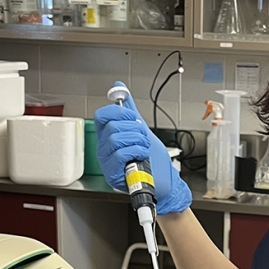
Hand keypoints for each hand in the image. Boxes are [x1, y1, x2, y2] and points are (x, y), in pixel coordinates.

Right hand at [94, 82, 191, 214]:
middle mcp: (104, 149)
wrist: (166, 182)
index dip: (119, 112)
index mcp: (108, 137)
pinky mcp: (113, 175)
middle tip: (143, 139)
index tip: (134, 118)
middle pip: (112, 126)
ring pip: (116, 138)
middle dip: (135, 129)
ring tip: (143, 150)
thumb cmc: (153, 160)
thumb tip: (119, 86)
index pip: (102, 115)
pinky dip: (136, 152)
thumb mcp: (141, 129)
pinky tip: (141, 157)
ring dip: (138, 141)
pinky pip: (120, 154)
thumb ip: (129, 110)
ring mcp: (107, 162)